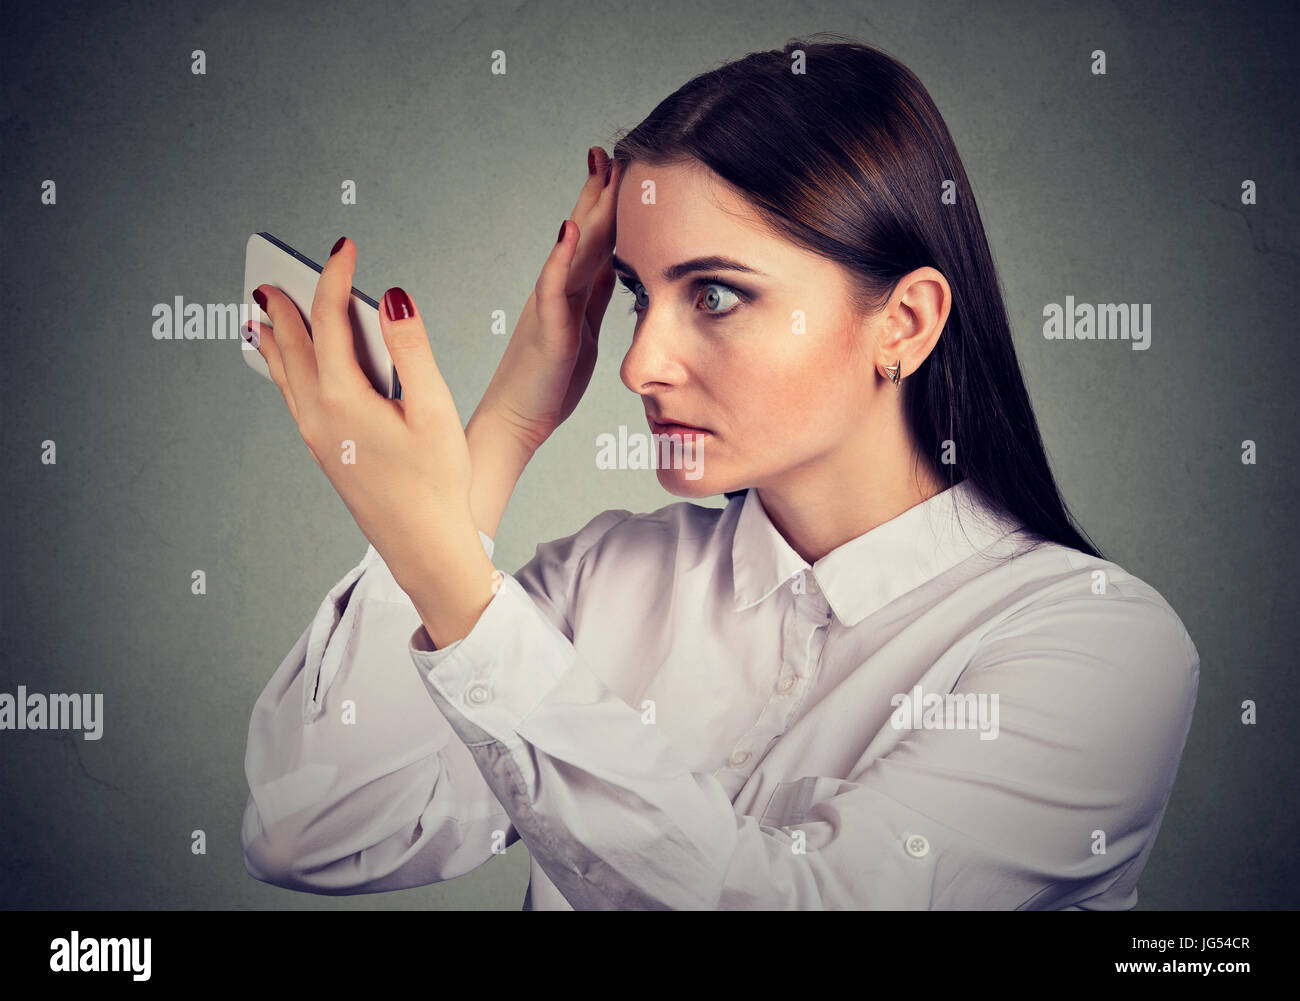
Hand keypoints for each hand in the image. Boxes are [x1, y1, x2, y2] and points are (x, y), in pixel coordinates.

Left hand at [244, 239, 475, 595]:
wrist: (423, 545)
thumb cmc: (437, 482)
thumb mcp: (435, 409)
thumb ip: (412, 348)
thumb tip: (393, 298)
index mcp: (343, 397)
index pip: (329, 320)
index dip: (335, 277)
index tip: (344, 248)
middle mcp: (318, 415)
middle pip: (292, 345)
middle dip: (285, 305)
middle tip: (273, 276)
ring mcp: (316, 437)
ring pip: (285, 374)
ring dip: (273, 339)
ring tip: (260, 316)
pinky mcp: (324, 453)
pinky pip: (292, 398)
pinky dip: (283, 372)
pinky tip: (289, 372)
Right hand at [466, 147, 625, 536]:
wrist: (515, 424)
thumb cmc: (547, 384)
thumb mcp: (583, 330)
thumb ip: (594, 296)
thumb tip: (616, 265)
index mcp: (571, 293)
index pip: (596, 238)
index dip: (609, 202)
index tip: (622, 164)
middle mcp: (557, 291)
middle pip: (584, 231)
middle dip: (600, 190)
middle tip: (611, 148)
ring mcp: (550, 308)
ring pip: (573, 249)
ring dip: (588, 209)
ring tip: (600, 170)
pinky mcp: (549, 333)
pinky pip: (552, 289)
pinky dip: (560, 257)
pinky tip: (569, 230)